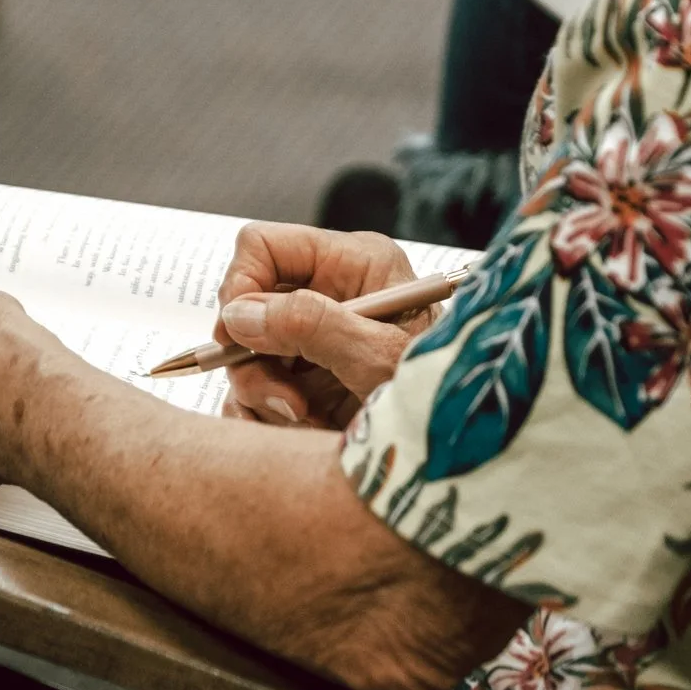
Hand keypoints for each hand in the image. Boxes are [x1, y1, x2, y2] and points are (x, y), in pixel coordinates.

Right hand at [212, 223, 437, 429]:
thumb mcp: (377, 354)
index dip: (241, 285)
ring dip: (263, 393)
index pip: (265, 247)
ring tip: (305, 417)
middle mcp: (329, 293)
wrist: (453, 443)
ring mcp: (314, 337)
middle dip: (255, 358)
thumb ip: (309, 326)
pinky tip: (301, 428)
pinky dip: (264, 415)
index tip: (237, 335)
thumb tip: (238, 314)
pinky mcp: (306, 379)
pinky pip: (254, 390)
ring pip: (245, 354)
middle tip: (286, 399)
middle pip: (248, 307)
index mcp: (353, 263)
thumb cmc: (435, 391)